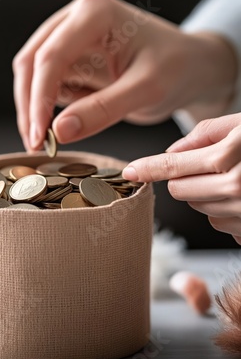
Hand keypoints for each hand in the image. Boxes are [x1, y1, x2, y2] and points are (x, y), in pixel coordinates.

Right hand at [13, 0, 235, 150]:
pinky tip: (67, 122)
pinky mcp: (72, 56)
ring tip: (48, 140)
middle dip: (30, 104)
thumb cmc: (178, 69)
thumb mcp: (146, 91)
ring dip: (35, 107)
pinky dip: (49, 106)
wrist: (192, 67)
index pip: (52, 56)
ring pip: (33, 73)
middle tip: (36, 143)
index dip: (39, 99)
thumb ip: (102, 110)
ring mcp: (71, 35)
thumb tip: (58, 131)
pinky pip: (49, 83)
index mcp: (95, 12)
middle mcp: (76, 17)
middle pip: (31, 62)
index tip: (39, 135)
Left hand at [122, 114, 240, 244]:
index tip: (128, 171)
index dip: (146, 168)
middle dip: (185, 178)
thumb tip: (172, 152)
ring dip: (206, 194)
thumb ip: (204, 134)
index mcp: (228, 159)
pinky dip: (225, 210)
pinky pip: (221, 224)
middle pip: (180, 191)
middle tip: (209, 164)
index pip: (172, 167)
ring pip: (199, 208)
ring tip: (235, 177)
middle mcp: (235, 189)